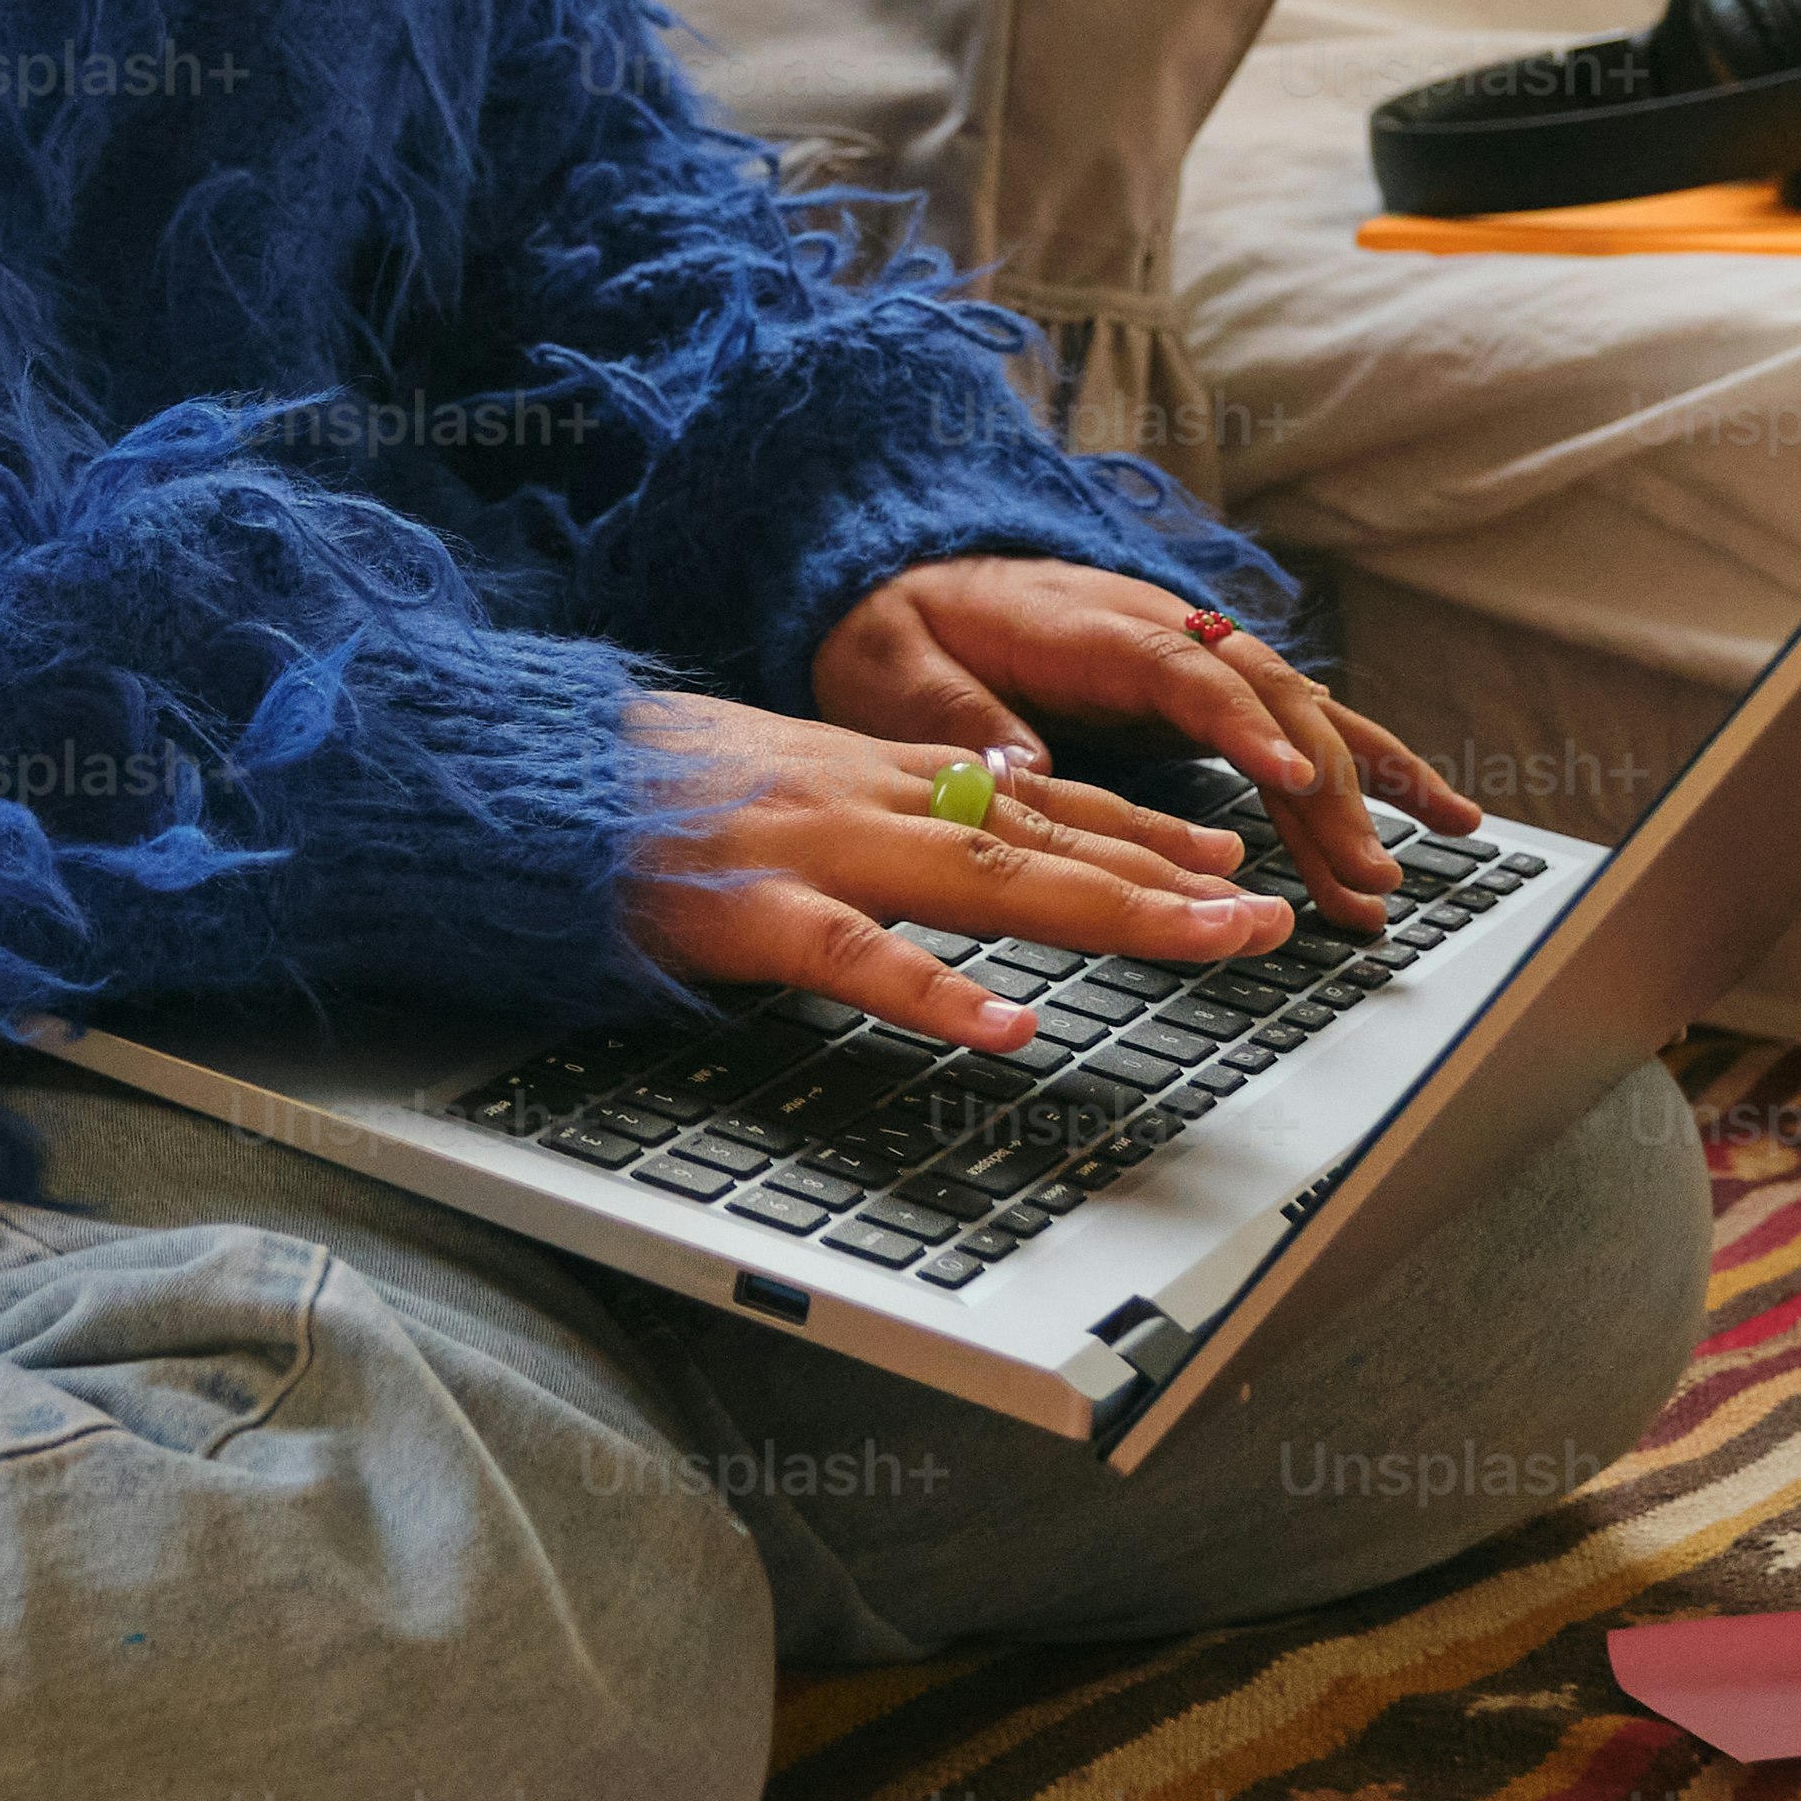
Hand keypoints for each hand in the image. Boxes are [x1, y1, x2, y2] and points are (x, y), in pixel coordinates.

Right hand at [615, 693, 1302, 1052]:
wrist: (526, 772)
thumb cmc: (646, 793)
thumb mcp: (788, 783)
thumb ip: (880, 810)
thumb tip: (971, 829)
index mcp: (878, 771)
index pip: (1041, 795)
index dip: (1148, 827)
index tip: (1237, 856)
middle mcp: (870, 795)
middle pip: (1049, 834)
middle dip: (1173, 875)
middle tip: (1274, 913)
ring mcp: (816, 848)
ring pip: (989, 877)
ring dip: (1112, 910)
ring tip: (1207, 942)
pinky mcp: (752, 909)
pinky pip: (858, 957)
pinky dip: (937, 995)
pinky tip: (1008, 1029)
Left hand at [811, 556, 1477, 931]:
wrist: (900, 574)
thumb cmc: (897, 629)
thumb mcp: (892, 670)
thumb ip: (960, 718)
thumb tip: (1025, 772)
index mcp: (1088, 625)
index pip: (1187, 670)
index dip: (1247, 724)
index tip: (1296, 778)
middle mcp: (1161, 628)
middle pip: (1269, 698)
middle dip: (1328, 785)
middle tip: (1361, 874)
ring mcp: (1192, 653)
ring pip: (1301, 713)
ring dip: (1358, 792)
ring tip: (1395, 876)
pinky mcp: (1204, 688)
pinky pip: (1297, 727)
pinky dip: (1365, 770)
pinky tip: (1433, 816)